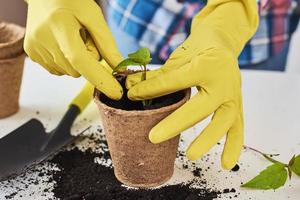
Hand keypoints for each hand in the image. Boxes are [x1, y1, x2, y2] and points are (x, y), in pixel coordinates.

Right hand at [24, 0, 122, 99]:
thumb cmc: (72, 2)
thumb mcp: (94, 17)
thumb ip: (107, 44)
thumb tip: (120, 68)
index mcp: (59, 26)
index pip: (81, 60)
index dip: (100, 79)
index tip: (116, 93)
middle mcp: (43, 40)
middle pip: (78, 70)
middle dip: (88, 60)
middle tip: (84, 38)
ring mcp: (35, 49)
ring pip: (69, 72)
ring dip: (77, 61)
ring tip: (72, 37)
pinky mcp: (32, 54)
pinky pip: (59, 69)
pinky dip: (67, 61)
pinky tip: (63, 43)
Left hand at [126, 0, 258, 168]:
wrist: (222, 42)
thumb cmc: (197, 50)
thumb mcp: (179, 57)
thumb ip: (159, 75)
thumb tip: (131, 89)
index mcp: (207, 65)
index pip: (176, 81)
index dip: (152, 89)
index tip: (133, 96)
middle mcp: (224, 81)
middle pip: (200, 107)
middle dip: (176, 123)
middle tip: (153, 137)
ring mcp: (234, 95)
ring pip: (222, 121)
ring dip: (207, 139)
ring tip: (191, 155)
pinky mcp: (238, 105)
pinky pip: (238, 127)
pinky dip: (233, 146)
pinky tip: (226, 164)